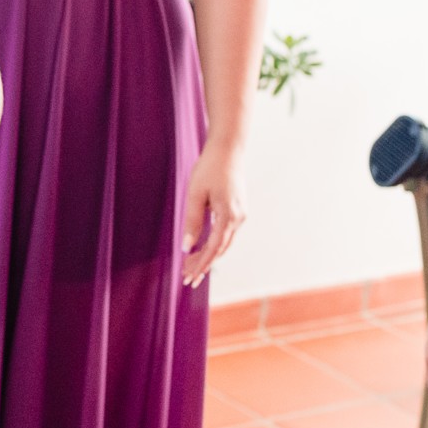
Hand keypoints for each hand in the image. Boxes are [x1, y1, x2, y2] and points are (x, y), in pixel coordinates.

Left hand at [181, 140, 247, 286]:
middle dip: (203, 265)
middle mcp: (238, 219)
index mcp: (228, 216)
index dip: (200, 265)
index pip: (213, 249)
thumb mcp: (195, 195)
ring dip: (208, 255)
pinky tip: (201, 248)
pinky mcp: (238, 210)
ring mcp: (240, 214)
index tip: (189, 278)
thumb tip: (186, 246)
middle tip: (187, 277)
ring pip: (224, 243)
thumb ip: (192, 222)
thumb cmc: (209, 169)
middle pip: (219, 250)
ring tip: (191, 265)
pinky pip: (226, 233)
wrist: (228, 149)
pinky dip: (213, 243)